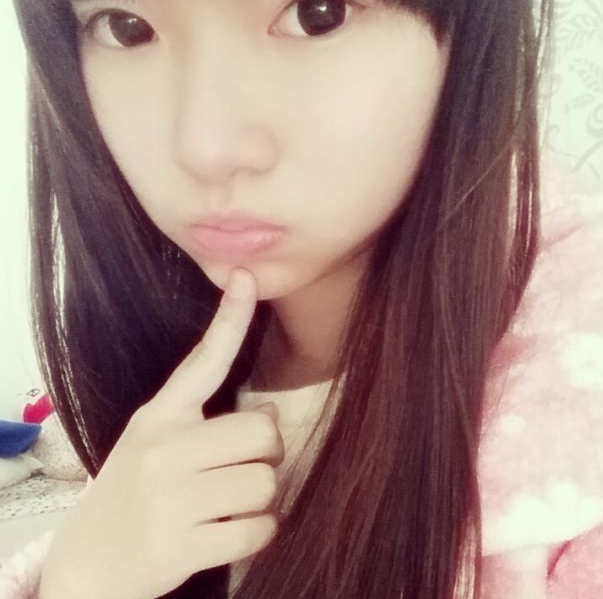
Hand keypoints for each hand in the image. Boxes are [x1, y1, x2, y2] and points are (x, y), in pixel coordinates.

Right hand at [39, 268, 283, 598]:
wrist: (86, 568)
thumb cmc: (131, 497)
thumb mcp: (153, 445)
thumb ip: (206, 424)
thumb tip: (272, 414)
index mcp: (157, 417)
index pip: (203, 360)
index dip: (230, 318)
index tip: (247, 278)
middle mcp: (163, 449)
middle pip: (263, 432)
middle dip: (266, 454)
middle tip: (242, 469)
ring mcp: (170, 498)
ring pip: (266, 483)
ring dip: (261, 497)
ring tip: (229, 504)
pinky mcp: (181, 546)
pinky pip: (260, 529)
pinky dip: (257, 533)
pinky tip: (228, 533)